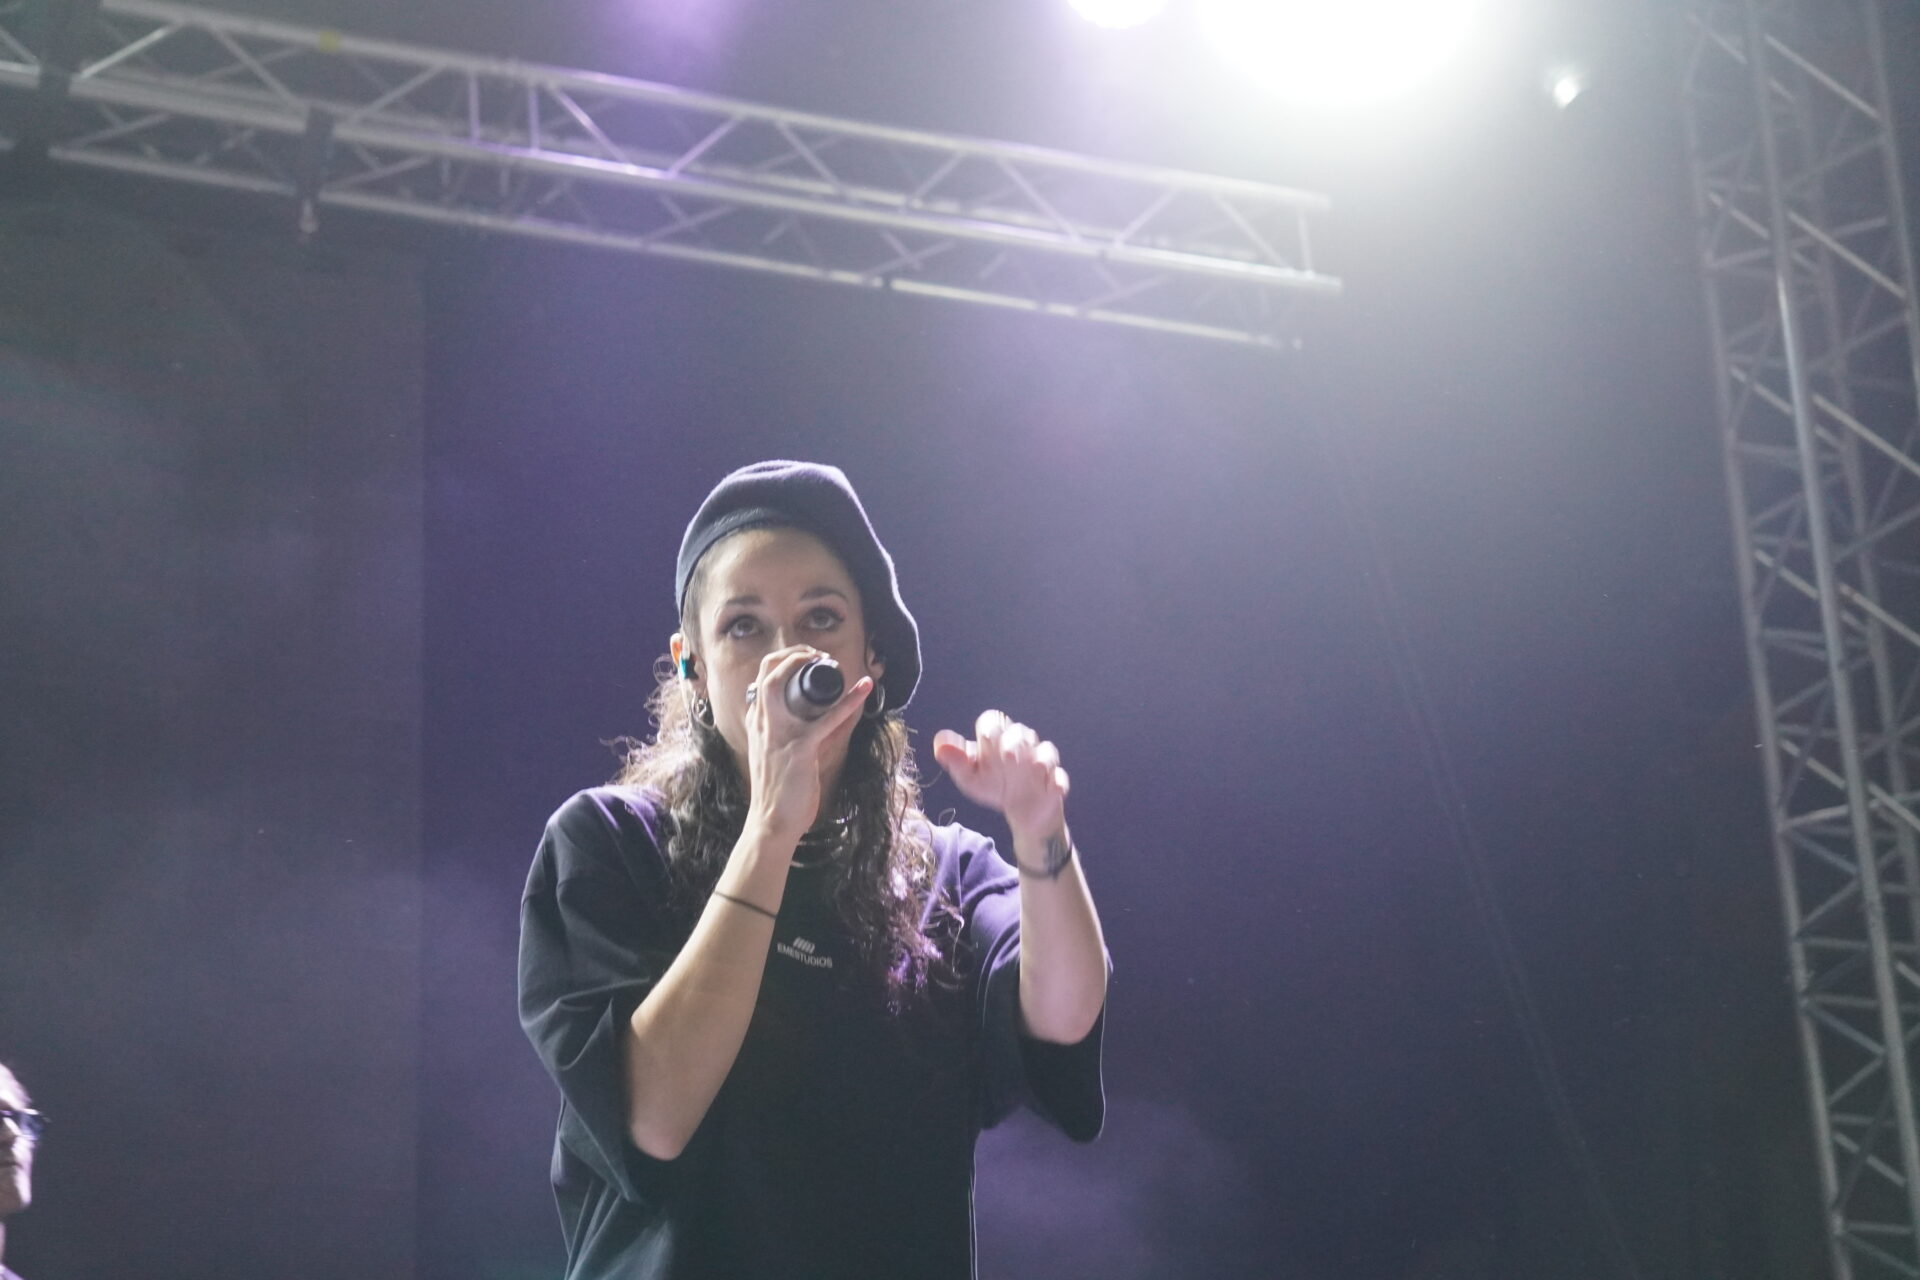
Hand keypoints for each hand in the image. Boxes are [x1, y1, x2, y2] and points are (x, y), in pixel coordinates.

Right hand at [742, 646, 872, 841]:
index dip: (783, 660)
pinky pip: (826, 719)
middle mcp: (763, 723)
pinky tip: (864, 689)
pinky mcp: (800, 748)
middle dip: (793, 653)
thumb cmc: (778, 790)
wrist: (772, 821)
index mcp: (758, 723)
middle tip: (817, 654)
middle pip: (768, 670)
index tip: (806, 658)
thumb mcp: (776, 753)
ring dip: (807, 663)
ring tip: (831, 660)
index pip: (762, 677)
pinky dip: (849, 702)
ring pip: (783, 684)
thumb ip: (793, 732)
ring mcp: (779, 734)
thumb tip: (823, 715)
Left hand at [932, 710, 1069, 842]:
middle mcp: (1023, 745)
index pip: (994, 721)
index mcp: (999, 739)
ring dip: (1041, 758)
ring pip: (1046, 751)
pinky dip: (1058, 782)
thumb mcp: (970, 778)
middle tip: (1007, 757)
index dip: (990, 727)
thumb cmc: (994, 786)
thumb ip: (956, 761)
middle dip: (1014, 742)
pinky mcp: (1055, 781)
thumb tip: (940, 743)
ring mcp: (1042, 762)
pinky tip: (1054, 789)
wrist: (1021, 814)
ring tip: (1035, 768)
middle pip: (1021, 733)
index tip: (983, 738)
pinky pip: (1060, 778)